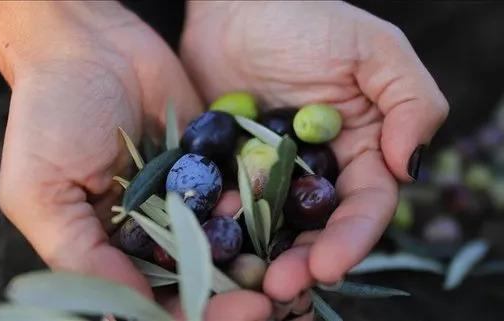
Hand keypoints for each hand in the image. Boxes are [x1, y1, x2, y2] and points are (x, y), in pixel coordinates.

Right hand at [0, 1, 272, 318]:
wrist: (87, 43)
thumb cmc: (50, 115)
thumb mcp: (42, 192)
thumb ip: (80, 254)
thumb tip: (128, 311)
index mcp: (107, 248)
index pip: (150, 299)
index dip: (187, 313)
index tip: (224, 316)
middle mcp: (150, 230)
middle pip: (196, 279)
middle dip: (229, 296)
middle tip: (262, 302)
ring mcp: (184, 197)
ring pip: (225, 242)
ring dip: (252, 260)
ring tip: (280, 272)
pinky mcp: (209, 164)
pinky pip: (240, 190)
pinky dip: (256, 204)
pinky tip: (266, 210)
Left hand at [180, 0, 447, 315]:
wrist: (237, 5)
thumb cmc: (309, 17)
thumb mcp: (374, 50)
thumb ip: (411, 103)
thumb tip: (410, 168)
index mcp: (362, 149)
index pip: (365, 205)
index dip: (351, 239)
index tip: (328, 266)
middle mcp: (319, 169)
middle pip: (316, 228)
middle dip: (303, 261)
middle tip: (278, 288)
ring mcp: (271, 172)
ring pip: (271, 226)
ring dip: (261, 257)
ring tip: (245, 282)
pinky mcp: (229, 168)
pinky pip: (226, 203)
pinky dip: (220, 226)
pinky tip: (207, 243)